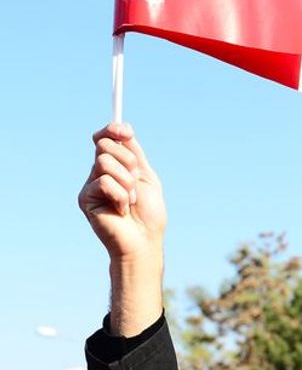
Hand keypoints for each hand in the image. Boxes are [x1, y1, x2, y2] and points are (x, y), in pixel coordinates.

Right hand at [78, 123, 166, 263]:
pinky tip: (121, 210)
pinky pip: (104, 182)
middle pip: (105, 145)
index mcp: (115, 166)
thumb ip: (135, 153)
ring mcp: (91, 185)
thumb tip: (125, 128)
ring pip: (104, 162)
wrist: (144, 241)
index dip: (114, 130)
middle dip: (127, 161)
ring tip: (130, 201)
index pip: (106, 137)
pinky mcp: (84, 198)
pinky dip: (120, 195)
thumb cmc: (149, 214)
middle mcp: (99, 172)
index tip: (127, 133)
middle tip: (135, 181)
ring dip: (127, 181)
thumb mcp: (146, 177)